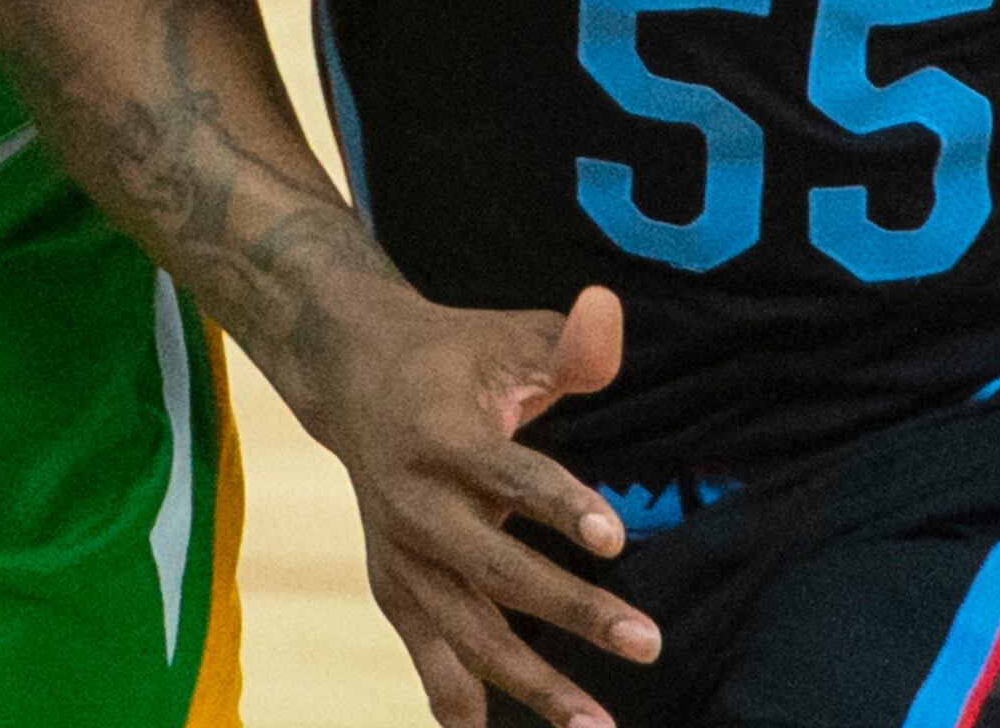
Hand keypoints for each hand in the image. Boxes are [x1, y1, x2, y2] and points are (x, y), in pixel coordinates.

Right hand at [298, 284, 660, 727]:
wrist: (352, 378)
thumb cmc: (454, 357)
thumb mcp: (511, 336)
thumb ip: (570, 343)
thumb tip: (610, 314)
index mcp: (444, 440)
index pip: (511, 476)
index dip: (561, 506)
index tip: (615, 540)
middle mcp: (416, 509)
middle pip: (499, 572)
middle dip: (574, 611)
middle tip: (647, 642)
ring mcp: (401, 558)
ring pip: (467, 633)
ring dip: (532, 683)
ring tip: (597, 723)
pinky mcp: (394, 587)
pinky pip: (427, 656)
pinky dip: (456, 703)